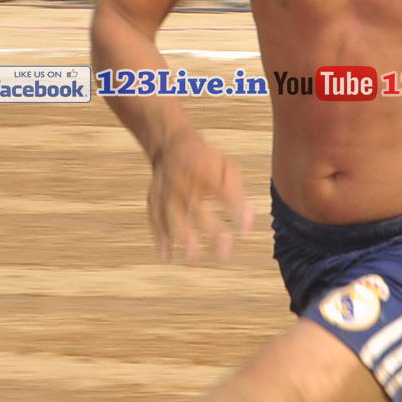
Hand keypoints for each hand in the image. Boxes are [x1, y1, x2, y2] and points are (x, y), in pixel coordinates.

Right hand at [148, 129, 253, 262]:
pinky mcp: (154, 195)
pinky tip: (166, 256)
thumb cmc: (206, 161)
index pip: (223, 192)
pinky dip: (160, 236)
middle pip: (198, 206)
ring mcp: (166, 187)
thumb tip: (248, 225)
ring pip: (173, 213)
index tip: (245, 233)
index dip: (235, 211)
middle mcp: (184, 178)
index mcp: (206, 169)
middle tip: (224, 254)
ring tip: (192, 259)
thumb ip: (238, 195)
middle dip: (211, 230)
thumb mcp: (227, 168)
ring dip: (183, 235)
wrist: (171, 143)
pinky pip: (156, 217)